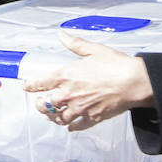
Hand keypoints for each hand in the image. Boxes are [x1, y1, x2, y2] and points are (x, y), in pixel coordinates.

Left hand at [25, 32, 153, 130]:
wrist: (133, 82)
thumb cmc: (116, 65)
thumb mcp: (93, 50)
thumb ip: (75, 43)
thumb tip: (61, 34)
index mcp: (67, 75)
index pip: (41, 83)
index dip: (32, 86)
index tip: (28, 87)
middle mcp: (69, 94)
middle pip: (47, 105)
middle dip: (41, 105)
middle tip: (39, 104)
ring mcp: (80, 108)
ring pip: (59, 118)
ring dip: (53, 117)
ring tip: (52, 116)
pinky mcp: (92, 118)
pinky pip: (77, 126)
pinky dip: (71, 127)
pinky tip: (70, 126)